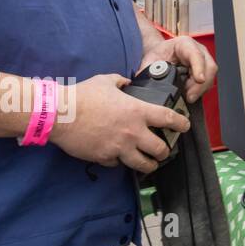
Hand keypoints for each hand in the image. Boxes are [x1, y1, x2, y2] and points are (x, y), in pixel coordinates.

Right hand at [49, 74, 189, 173]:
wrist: (59, 114)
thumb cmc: (83, 95)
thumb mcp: (106, 81)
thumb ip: (121, 82)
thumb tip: (126, 83)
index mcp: (137, 111)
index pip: (169, 119)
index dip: (181, 123)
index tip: (185, 126)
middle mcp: (132, 132)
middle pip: (160, 149)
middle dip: (165, 152)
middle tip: (165, 151)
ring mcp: (119, 147)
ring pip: (143, 164)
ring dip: (149, 165)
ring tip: (150, 164)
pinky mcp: (104, 157)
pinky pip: (117, 164)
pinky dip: (120, 162)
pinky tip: (119, 159)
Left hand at [139, 35, 216, 102]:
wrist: (160, 54)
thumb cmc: (157, 54)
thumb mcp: (149, 61)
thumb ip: (148, 70)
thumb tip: (145, 83)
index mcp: (184, 44)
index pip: (196, 55)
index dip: (199, 68)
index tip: (199, 80)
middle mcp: (198, 50)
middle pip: (209, 67)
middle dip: (201, 84)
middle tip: (189, 97)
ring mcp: (203, 60)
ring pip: (210, 76)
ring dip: (200, 89)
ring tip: (187, 96)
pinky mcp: (204, 70)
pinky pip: (208, 82)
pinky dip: (200, 91)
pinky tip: (189, 94)